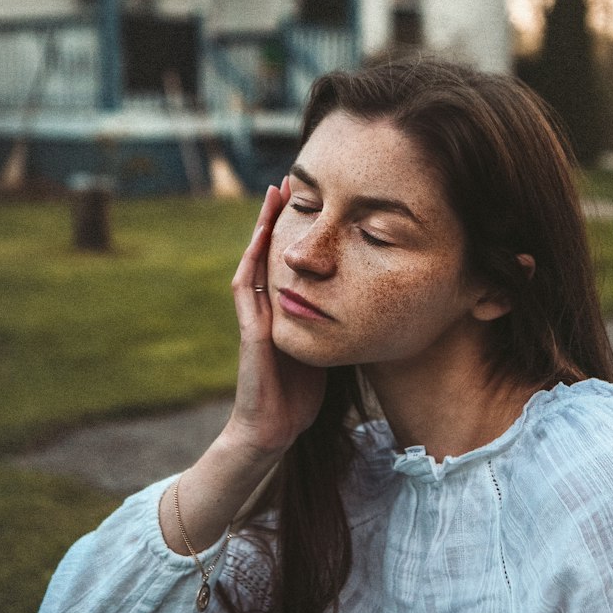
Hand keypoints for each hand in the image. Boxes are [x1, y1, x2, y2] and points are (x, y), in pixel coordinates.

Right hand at [225, 178, 326, 457]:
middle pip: (266, 252)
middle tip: (286, 182)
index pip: (286, 261)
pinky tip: (257, 242)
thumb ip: (333, 324)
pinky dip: (250, 265)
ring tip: (272, 198)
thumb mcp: (324, 348)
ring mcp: (254, 320)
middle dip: (274, 218)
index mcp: (283, 310)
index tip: (307, 200)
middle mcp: (265, 309)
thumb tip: (365, 303)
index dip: (293, 231)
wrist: (273, 430)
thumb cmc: (299, 396)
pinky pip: (247, 293)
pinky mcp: (251, 335)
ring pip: (252, 263)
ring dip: (260, 230)